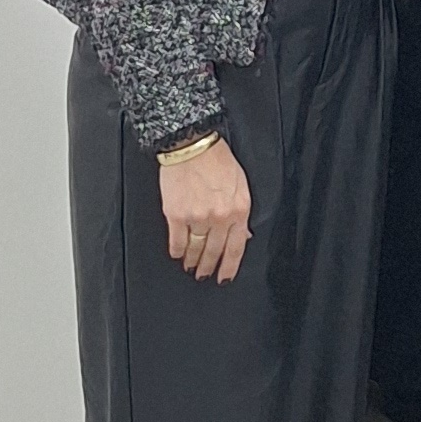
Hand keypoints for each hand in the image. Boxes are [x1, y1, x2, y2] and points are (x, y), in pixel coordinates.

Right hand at [159, 135, 250, 283]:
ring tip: (190, 267)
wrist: (192, 145)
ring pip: (196, 249)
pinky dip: (177, 250)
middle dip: (209, 266)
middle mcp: (220, 216)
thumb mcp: (240, 184)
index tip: (225, 276)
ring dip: (192, 261)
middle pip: (215, 251)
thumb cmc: (217, 160)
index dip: (230, 266)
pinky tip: (177, 254)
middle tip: (204, 275)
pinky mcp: (177, 215)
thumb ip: (241, 212)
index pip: (236, 247)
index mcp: (239, 209)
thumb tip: (244, 234)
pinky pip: (177, 241)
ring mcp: (198, 217)